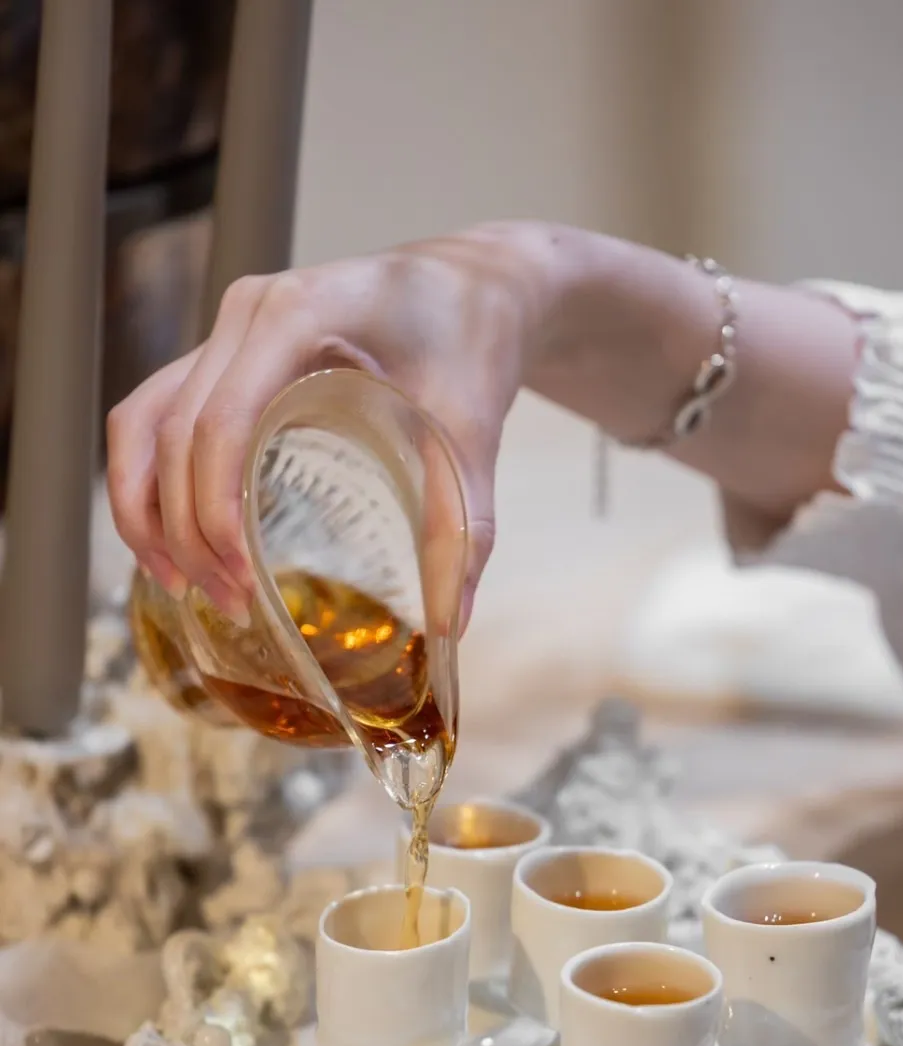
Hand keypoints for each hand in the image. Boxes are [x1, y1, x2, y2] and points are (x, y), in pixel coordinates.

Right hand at [106, 223, 562, 627]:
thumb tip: (454, 620)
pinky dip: (151, 479)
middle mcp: (247, 315)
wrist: (473, 283)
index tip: (239, 575)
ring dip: (146, 507)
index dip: (215, 506)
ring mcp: (230, 331)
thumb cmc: (471, 338)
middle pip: (172, 430)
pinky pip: (159, 414)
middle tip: (227, 601)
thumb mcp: (474, 428)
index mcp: (299, 315)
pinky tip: (178, 543)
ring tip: (181, 584)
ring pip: (143, 420)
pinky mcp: (229, 355)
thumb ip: (465, 522)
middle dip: (186, 527)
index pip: (222, 420)